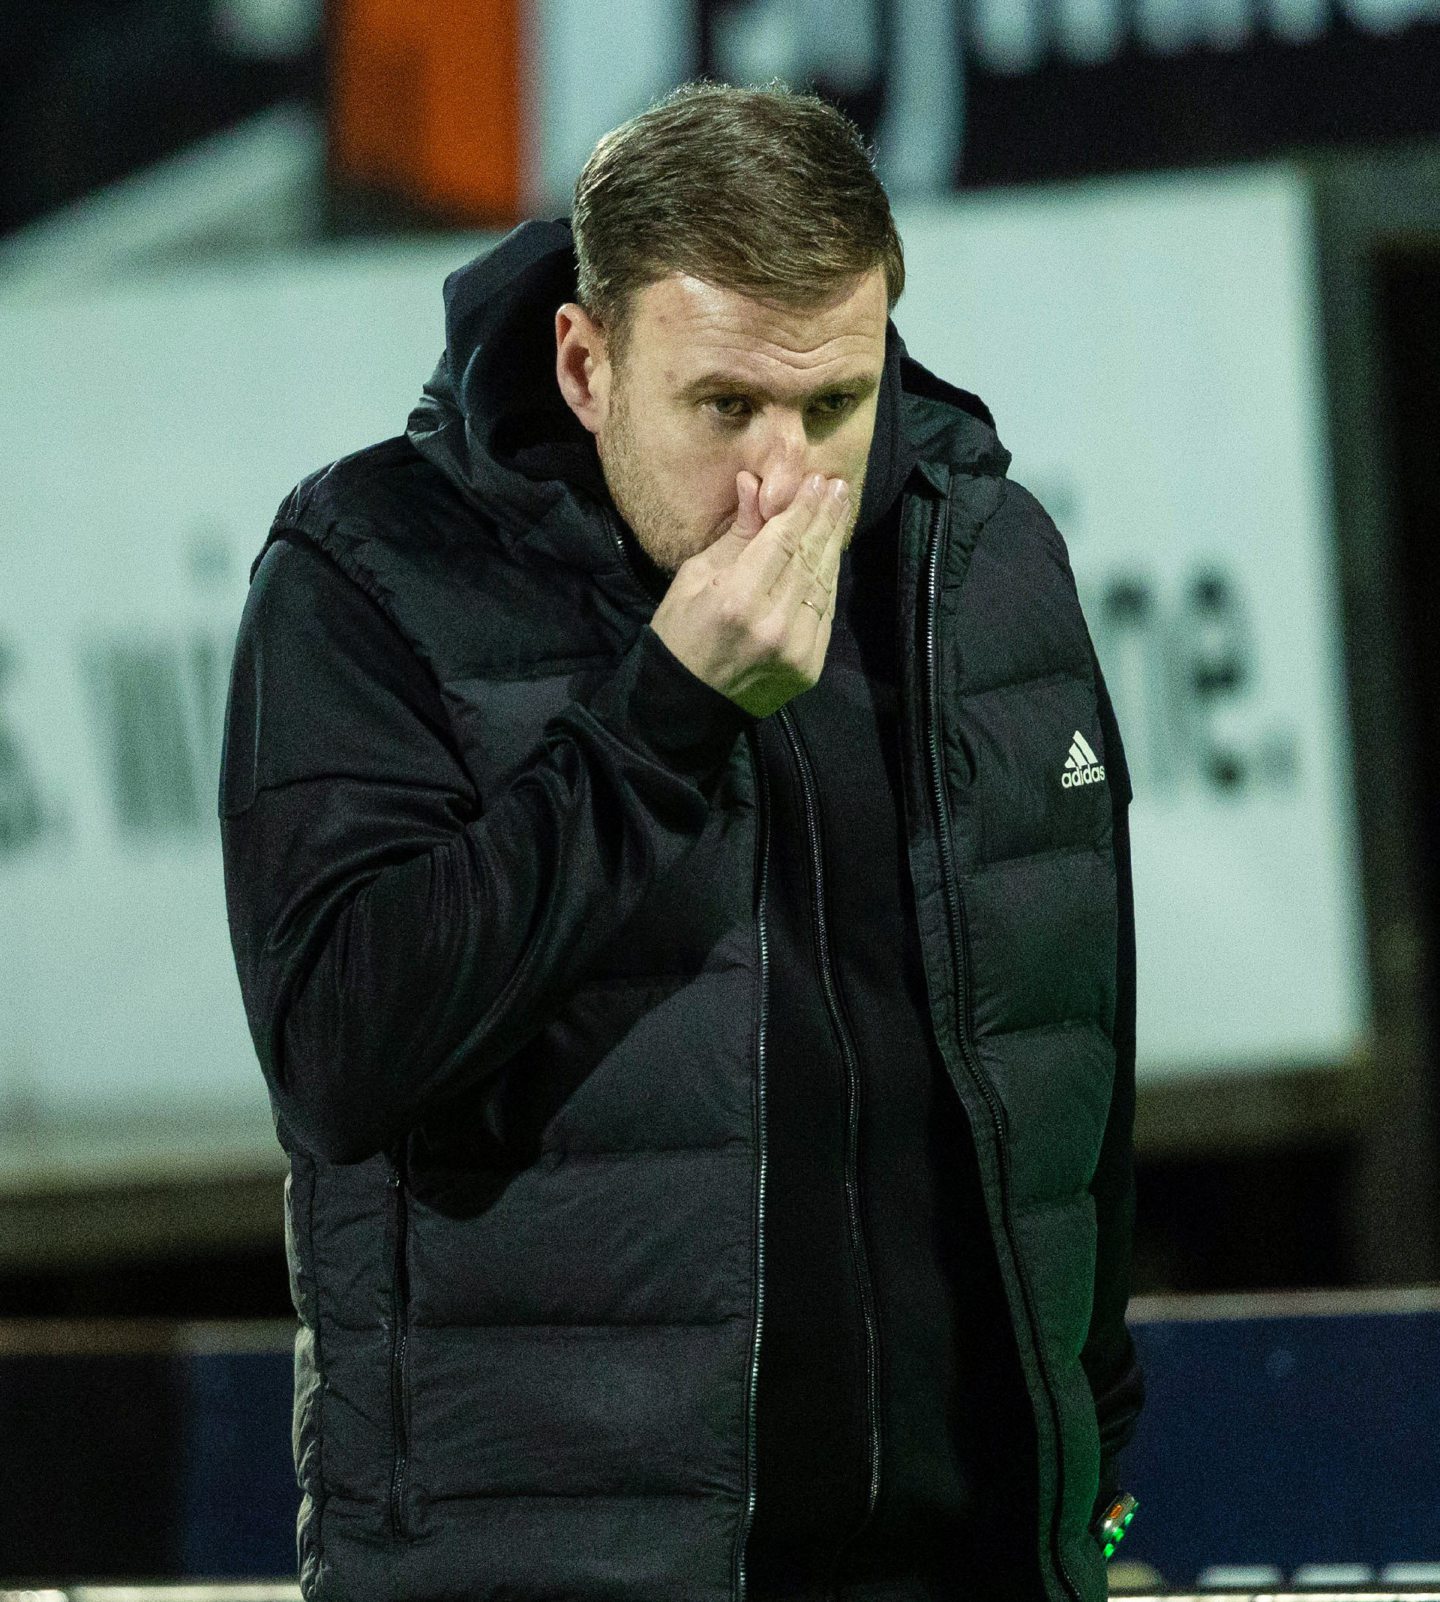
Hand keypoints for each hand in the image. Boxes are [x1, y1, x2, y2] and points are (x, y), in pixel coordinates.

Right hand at [648, 469, 849, 717]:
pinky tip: (830, 555)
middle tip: (838, 487)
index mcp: (737, 599)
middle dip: (825, 519)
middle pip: (809, 558)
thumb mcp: (694, 578)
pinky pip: (824, 613)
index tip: (817, 480)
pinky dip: (828, 581)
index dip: (803, 508)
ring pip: (823, 584)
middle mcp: (774, 624)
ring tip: (839, 510)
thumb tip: (754, 484)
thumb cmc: (679, 635)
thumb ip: (736, 536)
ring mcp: (796, 649)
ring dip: (832, 545)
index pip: (784, 540)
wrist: (686, 706)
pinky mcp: (809, 667)